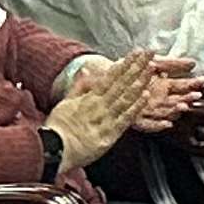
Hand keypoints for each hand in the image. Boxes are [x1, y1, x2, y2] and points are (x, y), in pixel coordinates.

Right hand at [43, 51, 157, 168]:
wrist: (53, 150)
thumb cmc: (58, 128)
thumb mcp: (65, 103)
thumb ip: (78, 87)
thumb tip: (86, 69)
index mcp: (90, 98)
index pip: (110, 77)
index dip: (125, 64)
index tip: (136, 53)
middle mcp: (99, 106)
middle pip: (121, 84)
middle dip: (136, 68)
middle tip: (149, 54)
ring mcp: (105, 119)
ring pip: (125, 98)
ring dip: (139, 83)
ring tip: (150, 70)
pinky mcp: (109, 135)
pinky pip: (124, 119)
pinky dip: (135, 108)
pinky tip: (145, 97)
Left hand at [128, 55, 203, 134]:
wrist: (102, 73)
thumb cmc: (126, 67)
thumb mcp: (152, 62)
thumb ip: (172, 63)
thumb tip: (193, 63)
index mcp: (161, 84)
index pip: (181, 86)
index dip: (192, 84)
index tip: (202, 81)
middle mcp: (155, 98)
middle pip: (175, 99)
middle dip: (187, 97)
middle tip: (196, 94)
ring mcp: (145, 108)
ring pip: (164, 112)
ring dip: (175, 109)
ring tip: (183, 105)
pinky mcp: (133, 117)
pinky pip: (147, 125)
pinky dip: (157, 125)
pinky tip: (167, 123)